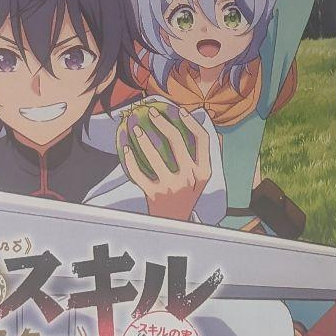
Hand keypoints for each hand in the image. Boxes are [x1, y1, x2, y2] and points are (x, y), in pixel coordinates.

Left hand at [121, 106, 211, 220]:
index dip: (191, 122)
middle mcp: (189, 178)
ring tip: (136, 128)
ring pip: (154, 156)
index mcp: (204, 171)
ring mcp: (171, 186)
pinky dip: (130, 160)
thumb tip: (208, 126)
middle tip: (152, 112)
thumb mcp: (201, 179)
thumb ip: (204, 156)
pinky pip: (138, 173)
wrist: (175, 224)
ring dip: (143, 139)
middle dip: (163, 123)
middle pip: (177, 142)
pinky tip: (126, 149)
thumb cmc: (187, 195)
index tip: (180, 111)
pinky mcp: (153, 194)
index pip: (202, 140)